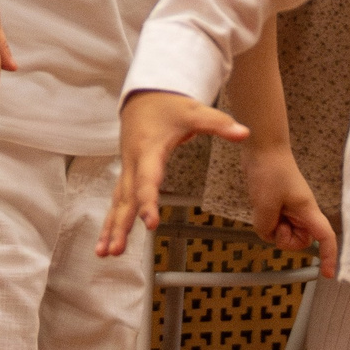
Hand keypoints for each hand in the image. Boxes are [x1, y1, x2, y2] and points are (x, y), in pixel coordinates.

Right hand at [98, 90, 248, 257]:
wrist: (144, 95)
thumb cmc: (169, 105)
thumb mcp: (194, 111)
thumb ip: (219, 124)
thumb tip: (244, 133)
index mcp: (149, 150)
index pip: (147, 181)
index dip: (148, 202)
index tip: (150, 222)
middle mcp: (133, 163)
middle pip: (126, 198)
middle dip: (120, 225)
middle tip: (116, 250)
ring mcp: (127, 169)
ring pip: (117, 203)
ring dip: (111, 228)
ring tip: (105, 253)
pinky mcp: (126, 174)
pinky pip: (116, 201)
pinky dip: (110, 221)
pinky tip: (106, 242)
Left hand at [243, 143, 338, 278]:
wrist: (262, 148)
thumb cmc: (270, 171)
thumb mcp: (266, 205)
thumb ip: (267, 227)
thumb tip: (268, 233)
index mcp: (307, 211)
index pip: (326, 237)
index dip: (329, 256)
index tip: (327, 274)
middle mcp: (302, 212)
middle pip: (301, 242)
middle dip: (285, 240)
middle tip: (274, 223)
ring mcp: (291, 209)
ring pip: (284, 234)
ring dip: (272, 228)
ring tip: (266, 208)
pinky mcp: (279, 205)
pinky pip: (273, 223)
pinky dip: (266, 220)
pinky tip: (262, 204)